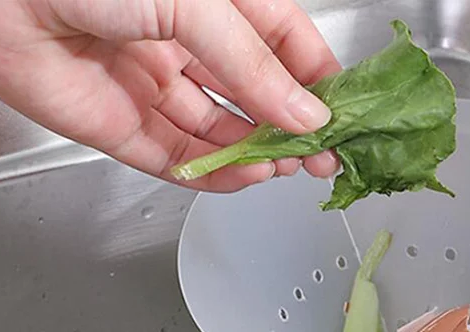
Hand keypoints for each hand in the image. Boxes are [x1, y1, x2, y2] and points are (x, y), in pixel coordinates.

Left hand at [0, 0, 341, 190]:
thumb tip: (305, 114)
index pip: (282, 43)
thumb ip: (252, 64)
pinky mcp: (125, 128)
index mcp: (211, 0)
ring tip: (288, 167)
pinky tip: (247, 177)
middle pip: (255, 94)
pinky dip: (217, 174)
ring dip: (260, 153)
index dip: (316, 80)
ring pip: (223, 131)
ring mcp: (155, 86)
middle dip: (293, 127)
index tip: (343, 114)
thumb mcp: (194, 0)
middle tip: (324, 157)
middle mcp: (184, 41)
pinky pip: (183, 160)